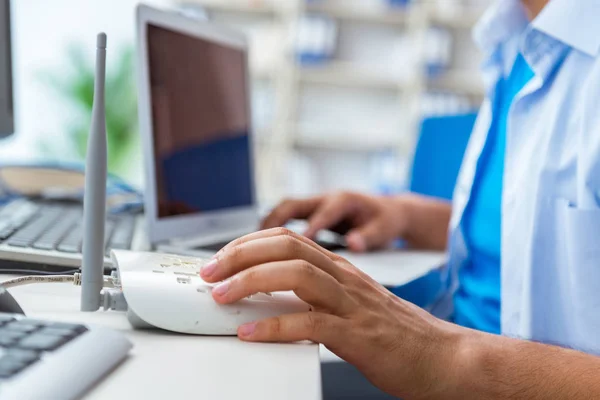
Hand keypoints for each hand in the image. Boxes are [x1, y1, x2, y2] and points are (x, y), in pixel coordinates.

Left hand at [200, 228, 460, 398]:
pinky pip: (312, 324)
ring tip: (223, 295)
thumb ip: (316, 298)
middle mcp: (345, 280)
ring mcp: (353, 305)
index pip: (289, 239)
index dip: (249, 243)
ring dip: (252, 281)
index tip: (221, 258)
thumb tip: (270, 301)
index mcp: (341, 270)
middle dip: (241, 254)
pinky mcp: (359, 336)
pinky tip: (252, 334)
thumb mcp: (352, 306)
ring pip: (297, 275)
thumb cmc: (398, 335)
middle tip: (211, 271)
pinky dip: (276, 327)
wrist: (445, 358)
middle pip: (288, 246)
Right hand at [261, 192, 411, 251]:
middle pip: (292, 205)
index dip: (307, 229)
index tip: (293, 247)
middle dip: (272, 224)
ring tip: (245, 251)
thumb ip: (369, 236)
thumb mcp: (385, 229)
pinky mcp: (309, 213)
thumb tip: (354, 243)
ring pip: (282, 211)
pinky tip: (256, 253)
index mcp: (344, 201)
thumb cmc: (386, 220)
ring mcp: (314, 204)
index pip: (323, 213)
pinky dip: (269, 234)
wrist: (388, 210)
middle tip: (254, 247)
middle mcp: (324, 198)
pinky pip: (283, 220)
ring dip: (264, 229)